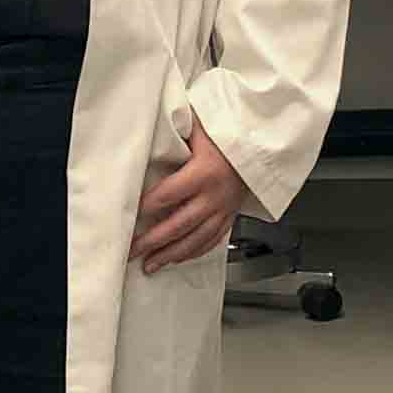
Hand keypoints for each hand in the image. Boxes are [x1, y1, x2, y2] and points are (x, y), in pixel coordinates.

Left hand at [132, 116, 255, 272]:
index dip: (146, 206)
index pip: (168, 194)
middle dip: (153, 241)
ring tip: (150, 265)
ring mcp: (224, 210)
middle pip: (179, 224)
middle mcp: (214, 196)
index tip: (129, 214)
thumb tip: (150, 129)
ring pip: (195, 239)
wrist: (262, 147)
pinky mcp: (230, 217)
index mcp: (204, 173)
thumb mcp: (202, 128)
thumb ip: (177, 132)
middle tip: (132, 250)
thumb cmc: (230, 135)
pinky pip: (211, 240)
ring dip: (171, 254)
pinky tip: (178, 258)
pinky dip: (193, 252)